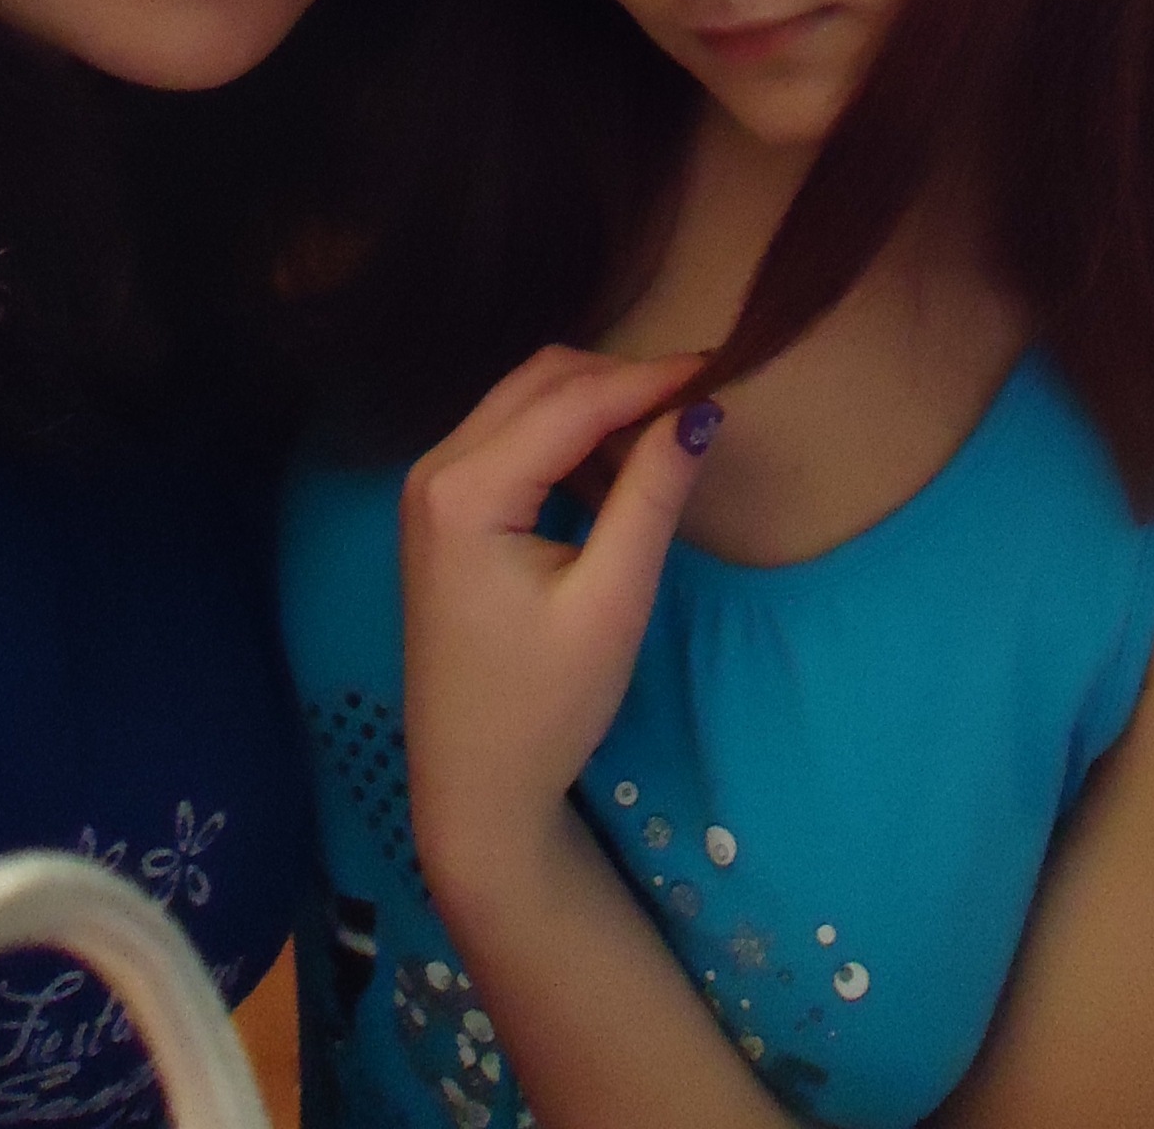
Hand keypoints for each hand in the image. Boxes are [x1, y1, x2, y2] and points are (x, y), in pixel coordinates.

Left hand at [399, 345, 711, 902]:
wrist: (475, 787)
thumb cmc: (545, 707)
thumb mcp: (611, 601)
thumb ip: (651, 497)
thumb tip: (699, 412)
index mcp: (466, 490)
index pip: (572, 401)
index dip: (651, 378)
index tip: (723, 366)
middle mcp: (434, 469)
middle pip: (541, 382)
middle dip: (622, 381)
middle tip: (699, 401)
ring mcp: (430, 486)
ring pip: (524, 401)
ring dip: (595, 405)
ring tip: (666, 436)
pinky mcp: (442, 507)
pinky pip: (510, 437)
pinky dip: (566, 436)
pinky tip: (614, 469)